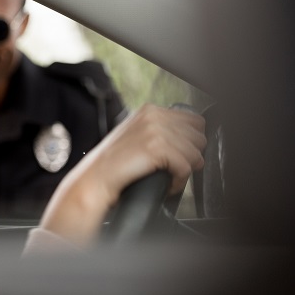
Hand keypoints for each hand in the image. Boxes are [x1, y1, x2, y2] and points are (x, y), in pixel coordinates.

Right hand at [39, 104, 205, 246]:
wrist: (95, 178)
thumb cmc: (112, 163)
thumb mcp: (135, 134)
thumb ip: (158, 129)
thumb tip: (187, 139)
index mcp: (149, 110)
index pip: (193, 120)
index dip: (192, 140)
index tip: (183, 154)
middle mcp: (153, 116)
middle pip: (198, 136)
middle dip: (191, 155)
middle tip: (177, 168)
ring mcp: (154, 130)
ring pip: (195, 152)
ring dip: (186, 169)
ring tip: (171, 177)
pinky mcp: (156, 148)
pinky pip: (186, 167)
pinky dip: (179, 181)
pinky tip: (168, 184)